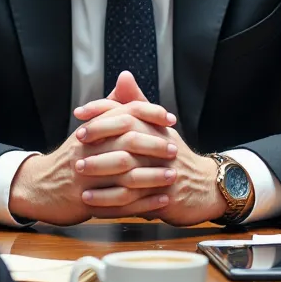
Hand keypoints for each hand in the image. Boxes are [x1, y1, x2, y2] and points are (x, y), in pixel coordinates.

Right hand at [8, 106, 176, 225]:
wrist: (39, 187)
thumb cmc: (71, 157)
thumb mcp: (87, 129)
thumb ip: (110, 106)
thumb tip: (126, 78)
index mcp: (90, 131)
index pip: (122, 116)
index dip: (148, 114)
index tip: (169, 119)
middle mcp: (87, 152)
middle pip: (125, 146)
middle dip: (153, 147)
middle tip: (174, 149)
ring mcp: (86, 179)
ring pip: (124, 177)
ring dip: (151, 177)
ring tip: (172, 176)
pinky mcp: (86, 202)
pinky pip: (119, 205)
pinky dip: (143, 204)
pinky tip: (161, 201)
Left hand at [75, 73, 226, 223]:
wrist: (205, 187)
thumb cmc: (174, 155)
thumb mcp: (158, 126)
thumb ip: (136, 102)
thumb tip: (123, 76)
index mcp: (157, 129)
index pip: (127, 115)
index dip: (101, 115)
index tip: (79, 117)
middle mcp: (161, 150)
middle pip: (127, 144)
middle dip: (99, 148)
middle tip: (75, 152)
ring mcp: (163, 175)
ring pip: (129, 176)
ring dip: (102, 178)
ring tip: (79, 179)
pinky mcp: (165, 198)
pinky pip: (134, 203)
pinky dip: (111, 204)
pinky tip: (92, 205)